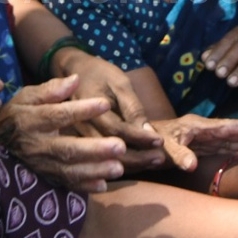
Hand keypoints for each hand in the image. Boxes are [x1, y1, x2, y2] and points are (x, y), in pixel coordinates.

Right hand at [0, 76, 126, 192]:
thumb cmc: (17, 114)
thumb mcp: (27, 96)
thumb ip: (51, 89)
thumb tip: (75, 79)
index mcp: (31, 120)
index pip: (58, 115)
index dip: (81, 110)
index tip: (105, 103)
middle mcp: (36, 145)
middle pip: (67, 149)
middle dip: (94, 150)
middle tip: (120, 146)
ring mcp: (40, 165)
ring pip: (68, 171)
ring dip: (94, 171)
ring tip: (118, 168)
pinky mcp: (45, 177)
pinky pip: (64, 184)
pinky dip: (83, 187)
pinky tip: (103, 185)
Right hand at [54, 51, 164, 168]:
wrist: (77, 72)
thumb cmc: (101, 74)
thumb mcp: (119, 83)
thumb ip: (132, 107)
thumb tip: (148, 132)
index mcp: (88, 109)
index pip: (116, 130)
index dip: (140, 137)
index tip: (160, 141)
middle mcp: (80, 127)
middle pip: (109, 151)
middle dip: (137, 157)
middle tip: (160, 158)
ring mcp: (78, 137)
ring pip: (105, 160)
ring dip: (132, 164)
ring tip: (153, 162)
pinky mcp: (81, 143)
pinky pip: (101, 160)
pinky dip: (122, 164)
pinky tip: (138, 165)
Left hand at [147, 114, 237, 171]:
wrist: (135, 142)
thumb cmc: (147, 142)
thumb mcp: (160, 147)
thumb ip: (176, 154)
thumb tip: (191, 166)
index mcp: (197, 127)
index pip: (227, 127)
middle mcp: (204, 131)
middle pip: (236, 131)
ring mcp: (203, 140)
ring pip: (234, 140)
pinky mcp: (199, 148)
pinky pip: (224, 150)